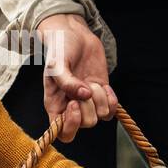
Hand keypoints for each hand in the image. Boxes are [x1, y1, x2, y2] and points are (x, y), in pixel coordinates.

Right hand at [36, 14, 118, 142]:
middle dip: (89, 106)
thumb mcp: (56, 64)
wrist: (74, 34)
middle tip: (84, 87)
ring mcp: (88, 101)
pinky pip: (112, 110)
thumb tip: (84, 96)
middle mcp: (71, 107)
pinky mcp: (102, 94)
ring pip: (100, 116)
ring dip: (100, 99)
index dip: (71, 124)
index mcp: (55, 105)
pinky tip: (104, 86)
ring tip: (92, 82)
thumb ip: (67, 81)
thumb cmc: (59, 48)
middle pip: (86, 124)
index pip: (62, 133)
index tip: (74, 104)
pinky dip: (111, 99)